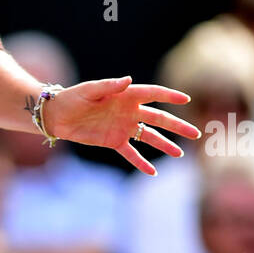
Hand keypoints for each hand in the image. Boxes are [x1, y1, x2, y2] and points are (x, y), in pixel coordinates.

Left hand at [46, 77, 201, 175]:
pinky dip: (141, 162)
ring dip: (164, 145)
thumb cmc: (74, 97)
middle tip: (195, 133)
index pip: (154, 94)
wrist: (58, 116)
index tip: (186, 100)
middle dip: (177, 126)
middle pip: (159, 119)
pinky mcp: (114, 141)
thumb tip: (128, 80)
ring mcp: (124, 127)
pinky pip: (131, 153)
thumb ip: (110, 85)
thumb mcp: (90, 90)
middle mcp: (130, 111)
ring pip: (149, 137)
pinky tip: (153, 172)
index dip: (170, 96)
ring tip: (180, 154)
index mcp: (127, 95)